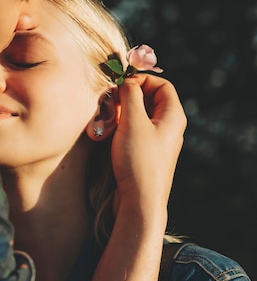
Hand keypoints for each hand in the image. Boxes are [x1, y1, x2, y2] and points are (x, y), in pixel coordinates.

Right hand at [111, 73, 186, 229]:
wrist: (140, 200)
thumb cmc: (139, 160)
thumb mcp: (132, 121)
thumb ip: (130, 95)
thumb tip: (127, 82)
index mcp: (173, 116)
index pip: (162, 85)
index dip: (141, 80)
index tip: (120, 86)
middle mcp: (169, 127)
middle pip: (149, 99)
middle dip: (127, 97)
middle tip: (110, 102)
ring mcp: (158, 142)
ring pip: (139, 116)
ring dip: (121, 113)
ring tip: (106, 120)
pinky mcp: (146, 154)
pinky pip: (134, 132)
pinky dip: (120, 128)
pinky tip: (108, 135)